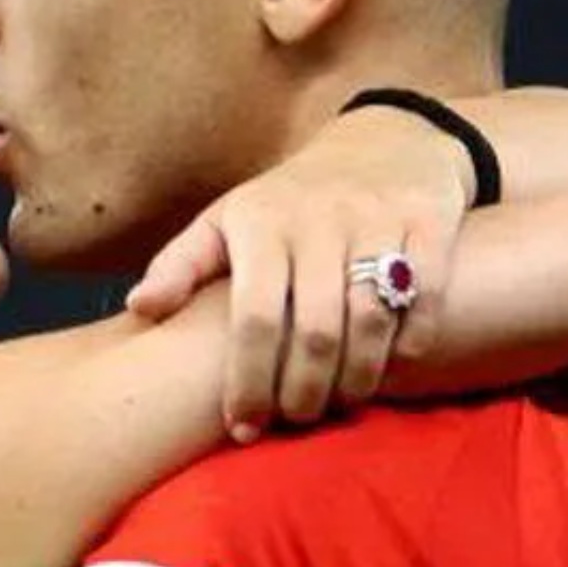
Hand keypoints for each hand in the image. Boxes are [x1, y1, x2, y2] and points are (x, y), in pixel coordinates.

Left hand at [125, 105, 473, 439]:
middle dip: (303, 391)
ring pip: (371, 319)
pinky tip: (390, 369)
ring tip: (339, 405)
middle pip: (315, 329)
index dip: (248, 381)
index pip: (253, 316)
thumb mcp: (228, 219)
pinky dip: (411, 344)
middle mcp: (319, 217)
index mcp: (261, 222)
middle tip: (296, 420)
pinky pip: (425, 297)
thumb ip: (181, 264)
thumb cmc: (290, 199)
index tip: (244, 427)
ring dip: (356, 378)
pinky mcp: (429, 219)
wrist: (384, 139)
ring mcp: (378, 217)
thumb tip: (138, 309)